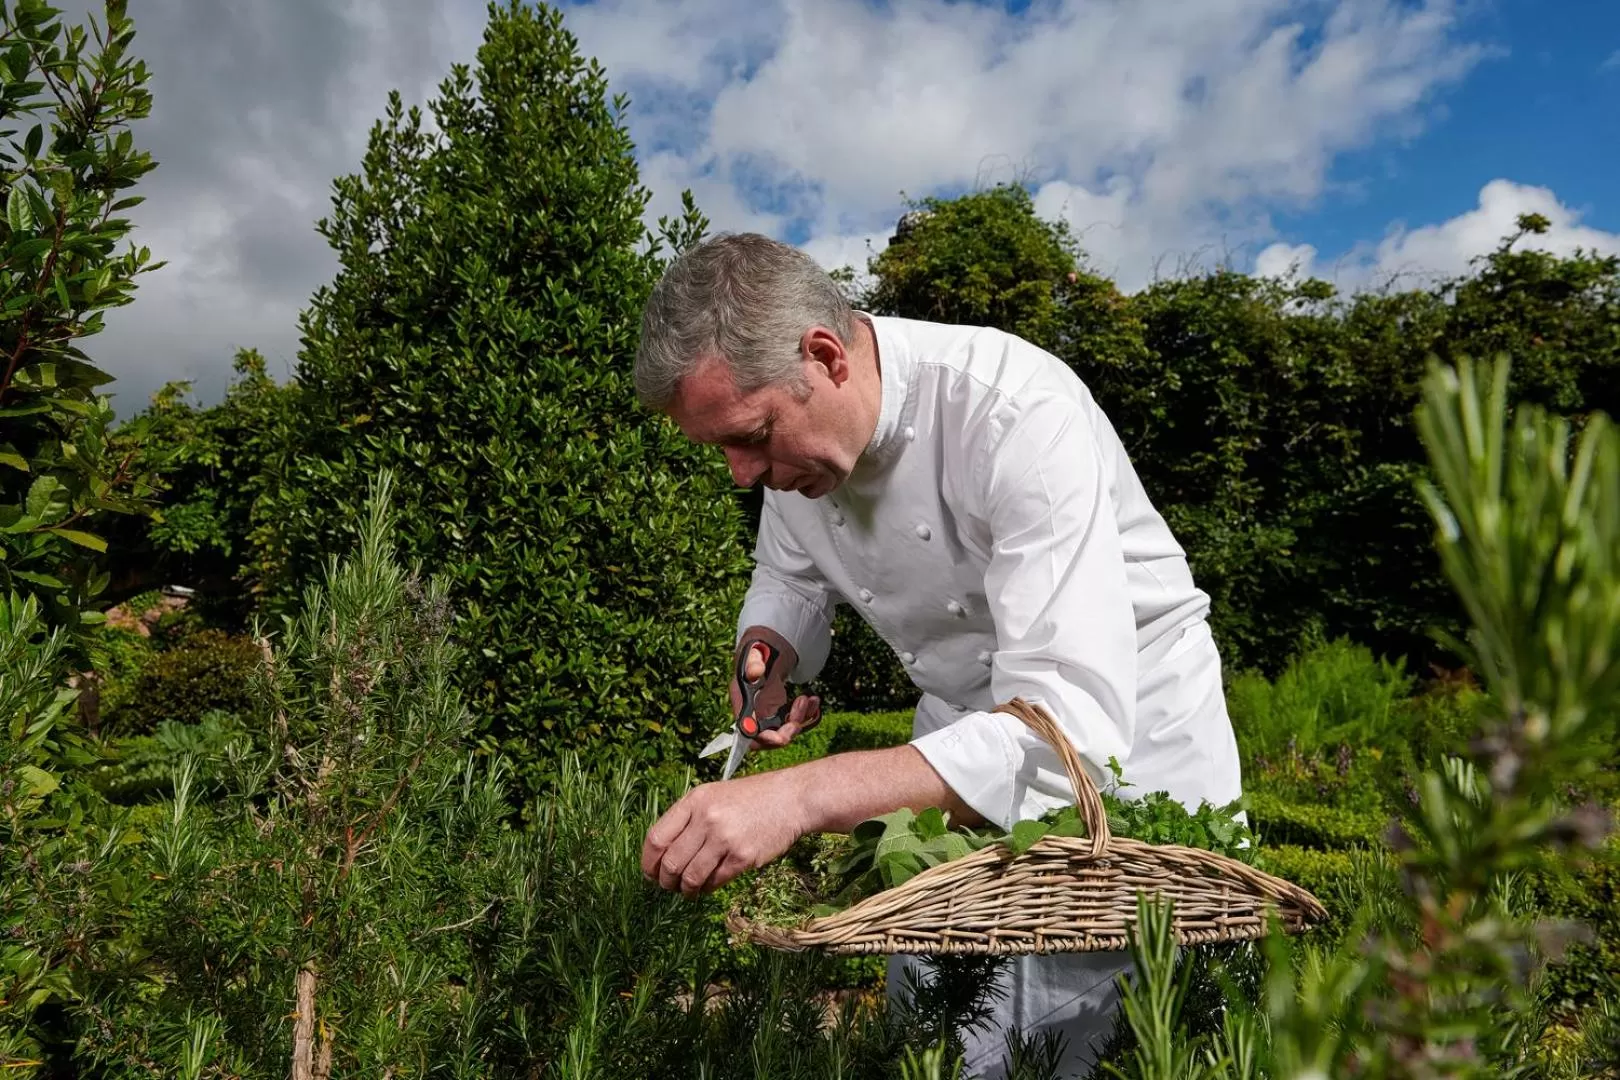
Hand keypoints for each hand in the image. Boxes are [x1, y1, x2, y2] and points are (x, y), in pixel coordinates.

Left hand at [641, 769, 807, 897]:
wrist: (792, 798)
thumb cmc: (751, 798)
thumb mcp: (714, 795)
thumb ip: (689, 818)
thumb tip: (663, 854)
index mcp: (694, 800)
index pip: (656, 838)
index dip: (648, 862)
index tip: (650, 873)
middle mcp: (706, 818)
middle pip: (670, 862)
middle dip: (665, 881)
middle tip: (669, 886)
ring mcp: (725, 838)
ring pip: (690, 877)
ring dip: (685, 889)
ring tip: (688, 890)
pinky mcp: (743, 856)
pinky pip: (715, 881)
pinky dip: (707, 888)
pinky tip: (708, 886)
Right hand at [730, 640, 820, 749]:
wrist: (767, 648)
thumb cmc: (758, 651)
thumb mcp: (755, 652)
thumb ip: (753, 662)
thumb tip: (756, 671)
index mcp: (743, 702)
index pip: (748, 732)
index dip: (763, 739)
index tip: (781, 737)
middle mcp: (754, 712)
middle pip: (769, 737)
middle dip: (788, 728)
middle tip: (802, 705)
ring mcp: (769, 714)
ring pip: (785, 731)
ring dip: (801, 719)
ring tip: (809, 699)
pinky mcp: (782, 713)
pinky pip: (796, 722)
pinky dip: (808, 715)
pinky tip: (814, 701)